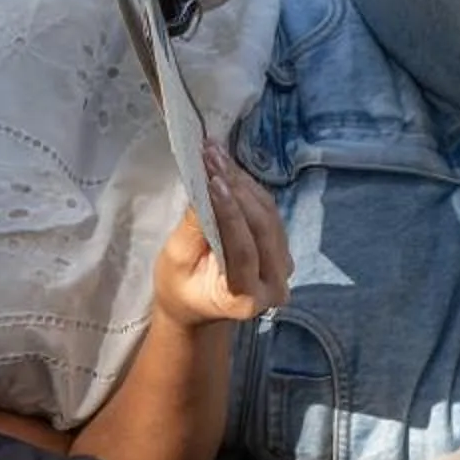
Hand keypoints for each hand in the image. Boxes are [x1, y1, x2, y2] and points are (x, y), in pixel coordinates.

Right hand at [152, 147, 290, 327]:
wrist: (197, 305)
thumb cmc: (179, 287)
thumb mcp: (176, 262)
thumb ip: (192, 230)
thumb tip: (202, 191)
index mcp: (244, 299)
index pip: (244, 251)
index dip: (230, 214)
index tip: (212, 180)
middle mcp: (273, 286)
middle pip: (263, 228)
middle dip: (236, 188)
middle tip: (210, 156)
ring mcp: (283, 268)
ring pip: (269, 215)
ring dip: (242, 181)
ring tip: (215, 154)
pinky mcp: (282, 250)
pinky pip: (269, 213)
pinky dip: (248, 187)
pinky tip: (228, 167)